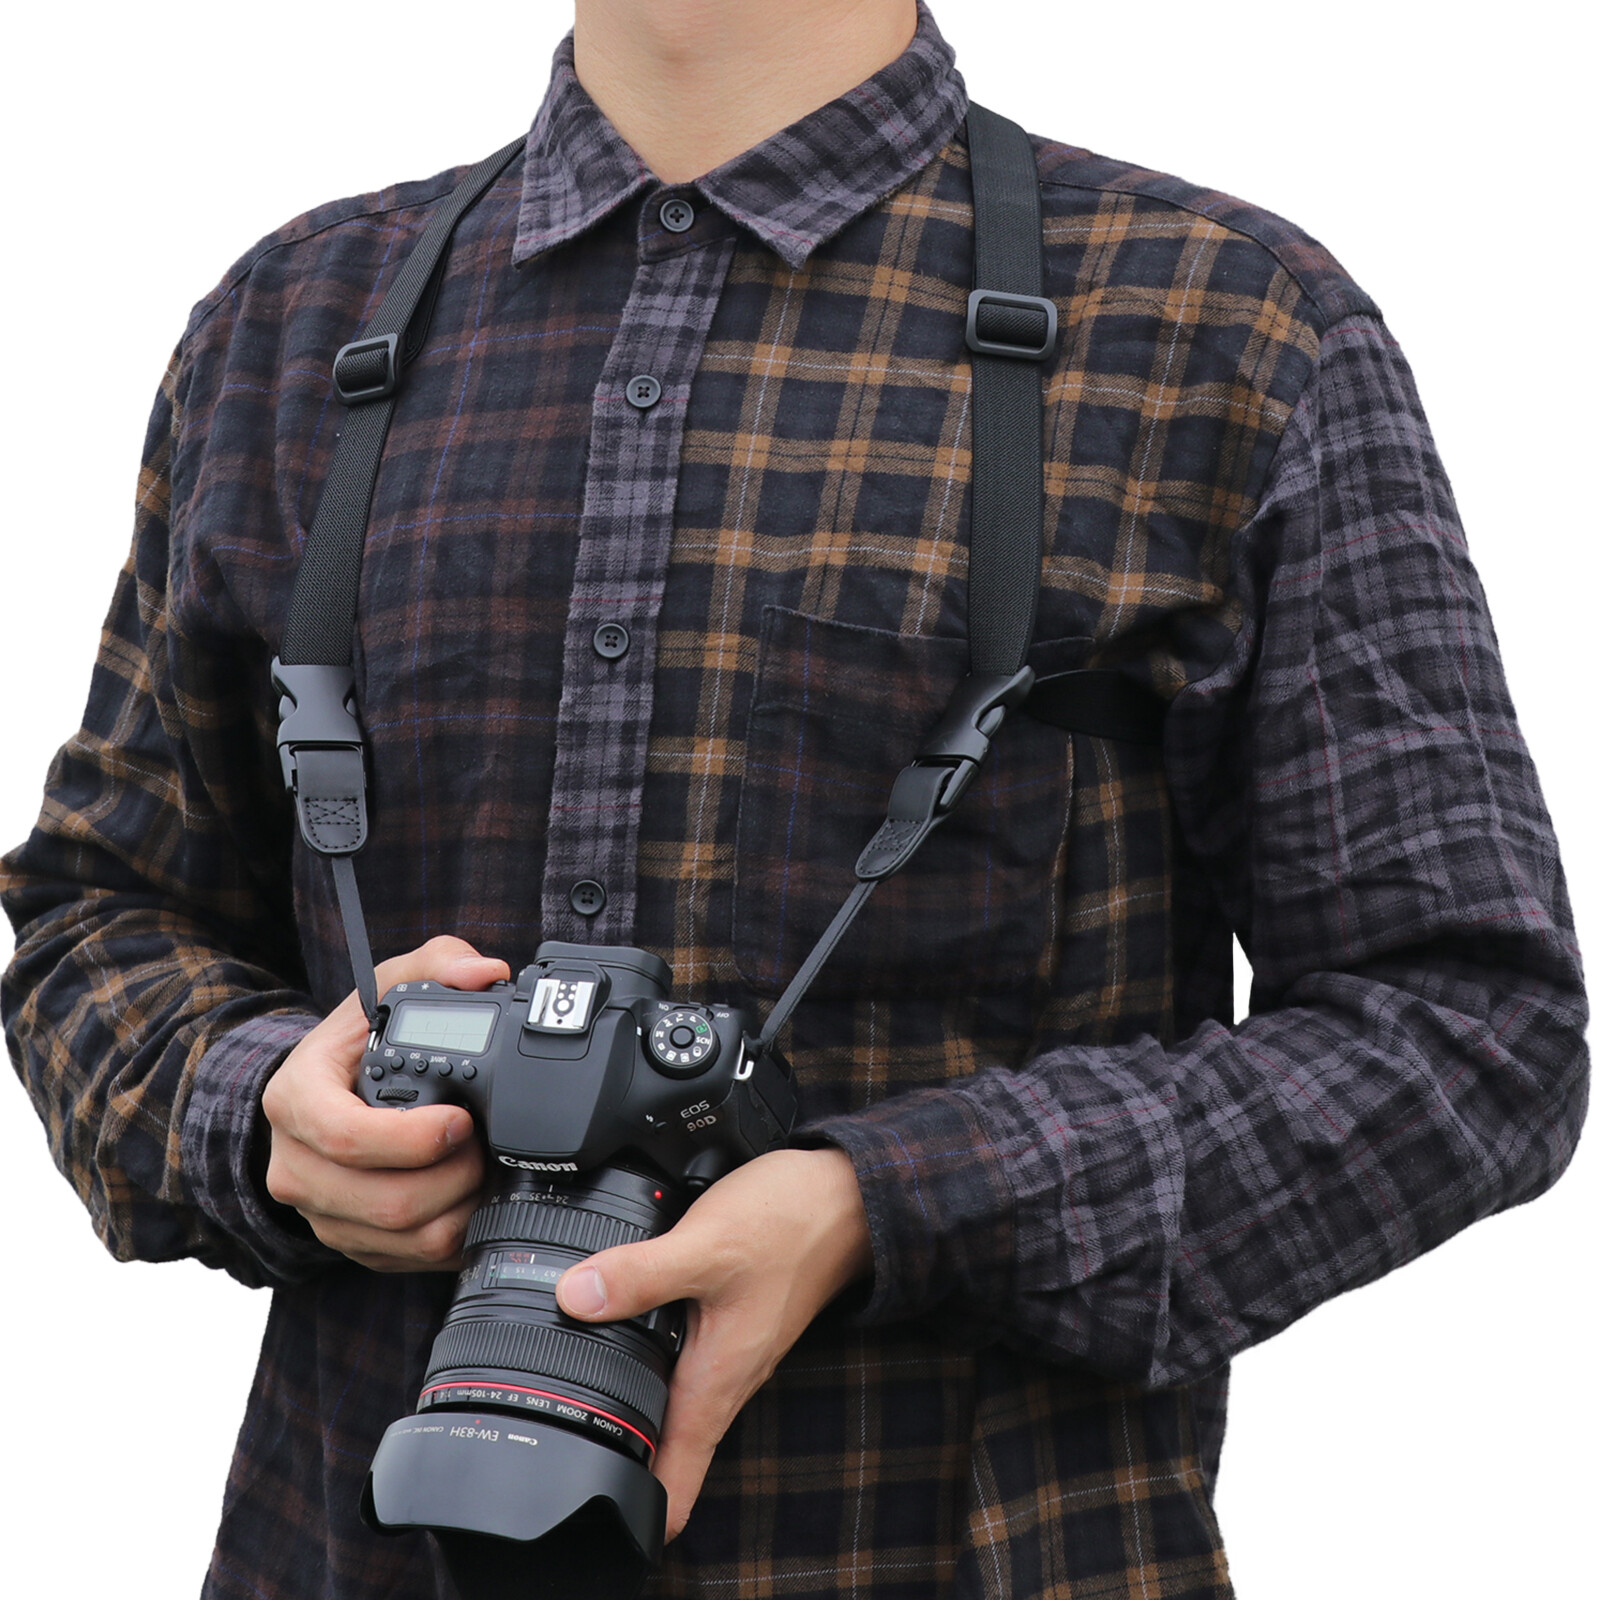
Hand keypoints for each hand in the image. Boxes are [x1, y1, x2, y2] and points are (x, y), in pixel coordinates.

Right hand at [261, 936, 509, 1270]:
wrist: (320, 1095)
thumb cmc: (357, 1041)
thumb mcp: (386, 985)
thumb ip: (438, 961)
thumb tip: (483, 973)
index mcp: (295, 1101)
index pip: (345, 1137)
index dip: (412, 1139)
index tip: (462, 1119)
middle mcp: (296, 1166)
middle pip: (383, 1200)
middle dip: (453, 1179)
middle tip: (487, 1149)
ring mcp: (321, 1213)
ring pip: (402, 1238)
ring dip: (459, 1209)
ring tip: (485, 1171)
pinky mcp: (350, 1244)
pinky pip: (410, 1259)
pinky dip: (452, 1235)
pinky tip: (471, 1199)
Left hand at [555, 1146, 871, 1540]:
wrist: (843, 1197)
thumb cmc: (790, 1227)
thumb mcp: (707, 1248)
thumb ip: (641, 1275)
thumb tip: (575, 1298)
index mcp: (716, 1382)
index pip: (675, 1486)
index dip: (631, 1512)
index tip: (585, 1507)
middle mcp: (724, 1378)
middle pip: (665, 1454)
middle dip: (616, 1461)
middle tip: (557, 1444)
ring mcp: (729, 1352)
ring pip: (671, 1405)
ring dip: (631, 1408)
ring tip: (575, 1392)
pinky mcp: (729, 1323)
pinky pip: (682, 1362)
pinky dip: (650, 1358)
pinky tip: (622, 1327)